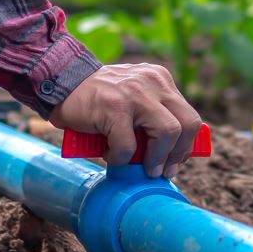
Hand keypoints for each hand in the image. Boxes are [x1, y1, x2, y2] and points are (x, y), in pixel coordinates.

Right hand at [49, 64, 201, 178]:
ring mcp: (135, 92)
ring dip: (155, 159)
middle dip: (178, 154)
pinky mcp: (114, 106)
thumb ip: (154, 116)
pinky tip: (109, 154)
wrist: (63, 83)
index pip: (189, 116)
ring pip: (167, 133)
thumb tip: (172, 155)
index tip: (175, 161)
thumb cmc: (100, 100)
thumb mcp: (135, 99)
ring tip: (140, 167)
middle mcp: (153, 82)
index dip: (186, 145)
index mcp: (161, 80)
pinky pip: (128, 145)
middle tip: (162, 171)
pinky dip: (119, 158)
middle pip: (188, 123)